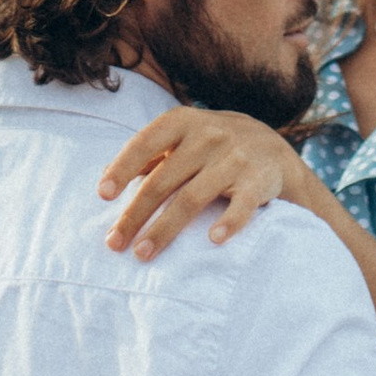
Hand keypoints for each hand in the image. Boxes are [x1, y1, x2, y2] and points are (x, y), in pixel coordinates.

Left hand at [99, 107, 303, 259]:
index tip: (103, 194)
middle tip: (114, 243)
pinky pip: (242, 204)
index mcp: (182, 123)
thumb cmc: (211, 146)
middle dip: (136, 214)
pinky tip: (213, 240)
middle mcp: (208, 137)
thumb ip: (147, 155)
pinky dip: (229, 222)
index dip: (123, 167)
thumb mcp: (181, 138)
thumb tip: (104, 178)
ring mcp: (234, 158)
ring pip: (193, 197)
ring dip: (165, 228)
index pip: (145, 142)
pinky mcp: (259, 181)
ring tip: (143, 253)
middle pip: (164, 179)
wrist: (272, 146)